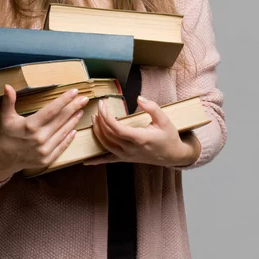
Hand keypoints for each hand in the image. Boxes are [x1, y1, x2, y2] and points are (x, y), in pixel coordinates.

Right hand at [0, 84, 88, 178]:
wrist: (4, 160)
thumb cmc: (6, 135)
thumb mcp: (6, 117)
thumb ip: (8, 101)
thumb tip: (7, 86)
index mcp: (30, 125)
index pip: (52, 110)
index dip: (64, 100)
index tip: (74, 92)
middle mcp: (39, 138)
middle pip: (61, 119)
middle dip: (74, 107)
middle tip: (84, 99)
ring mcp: (44, 150)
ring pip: (63, 132)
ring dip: (73, 121)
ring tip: (81, 111)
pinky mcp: (47, 159)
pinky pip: (62, 146)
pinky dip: (69, 138)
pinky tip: (75, 129)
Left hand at [83, 95, 199, 166]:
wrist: (173, 155)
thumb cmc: (169, 137)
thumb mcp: (164, 120)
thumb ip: (152, 108)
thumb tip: (139, 98)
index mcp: (139, 138)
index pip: (116, 127)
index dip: (106, 116)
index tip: (102, 104)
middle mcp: (130, 149)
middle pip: (108, 134)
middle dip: (100, 120)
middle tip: (98, 107)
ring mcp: (127, 155)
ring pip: (106, 145)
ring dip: (97, 132)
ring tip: (94, 119)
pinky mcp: (125, 159)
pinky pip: (108, 160)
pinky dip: (96, 160)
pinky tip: (86, 161)